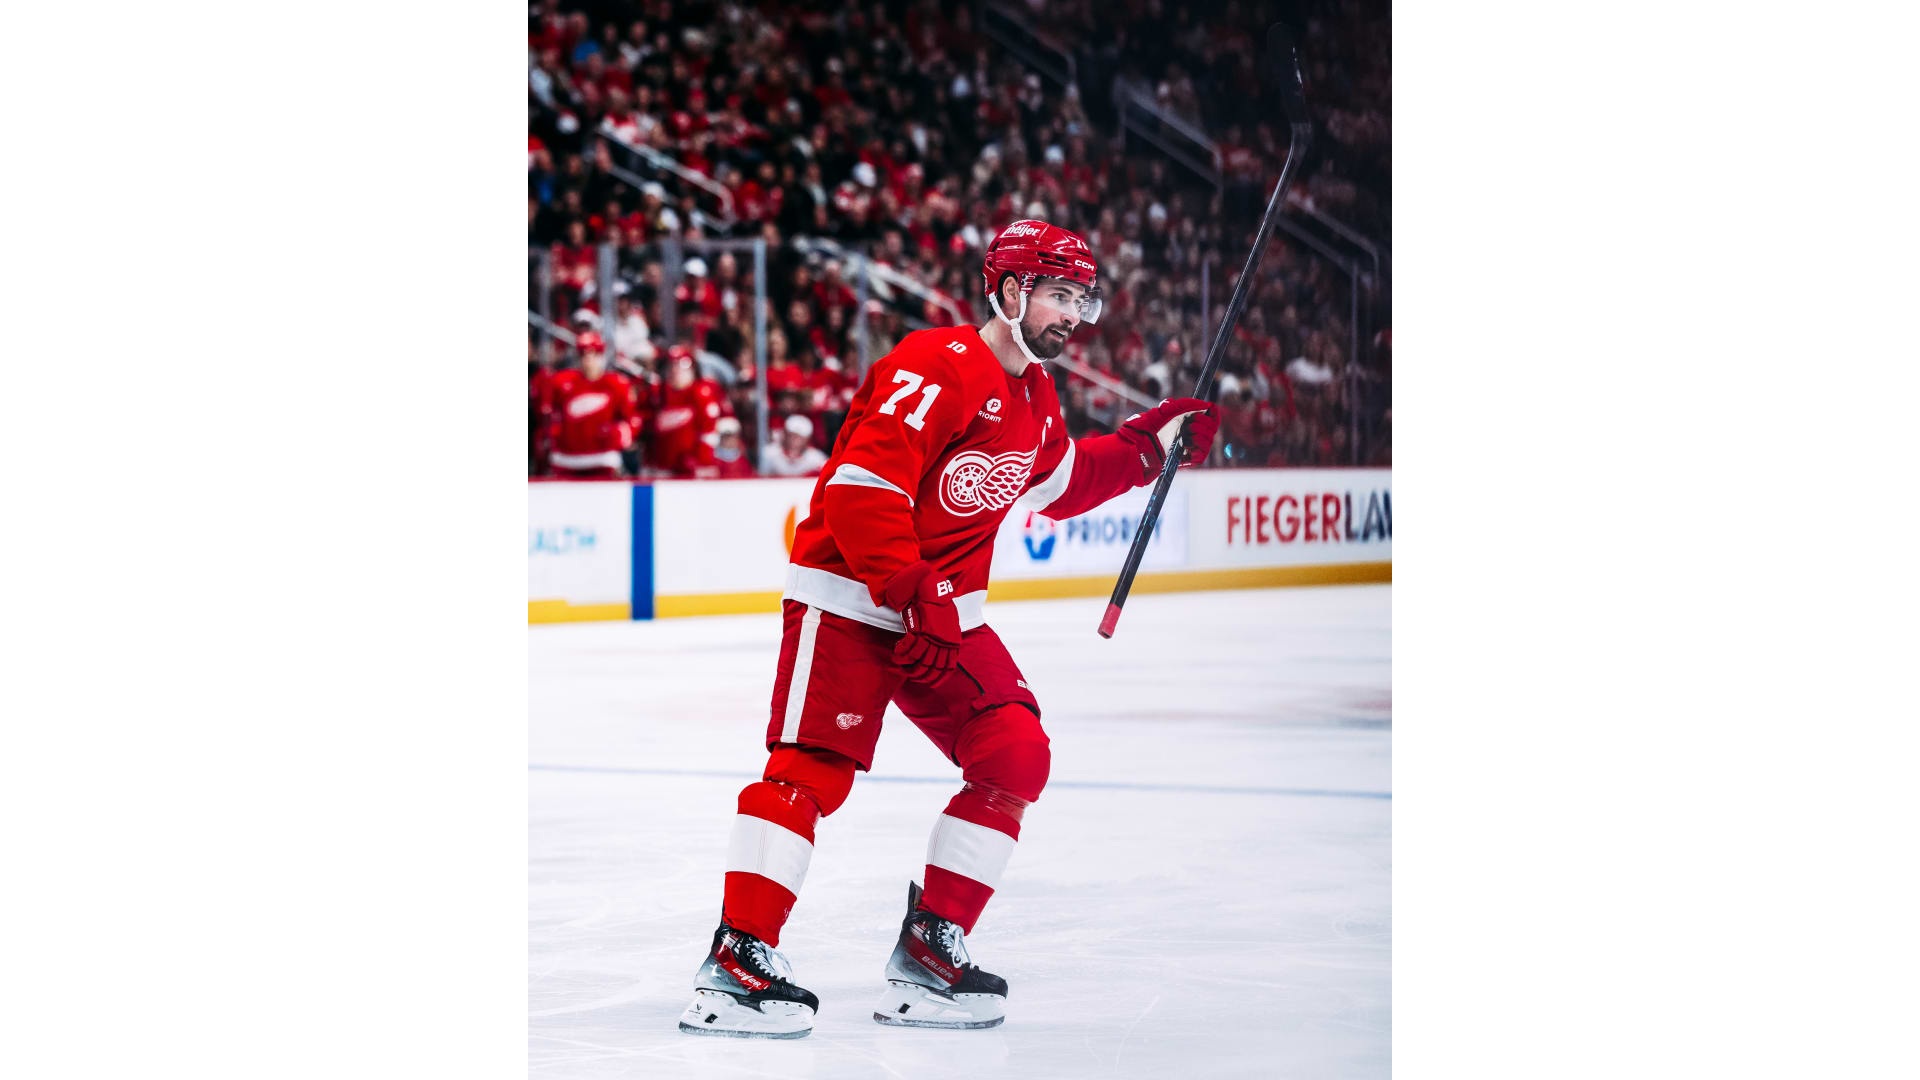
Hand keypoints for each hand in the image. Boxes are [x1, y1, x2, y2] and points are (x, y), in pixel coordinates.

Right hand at [881, 561, 961, 683]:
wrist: (931, 587)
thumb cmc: (937, 605)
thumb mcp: (947, 623)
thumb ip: (945, 638)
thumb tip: (939, 651)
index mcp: (952, 642)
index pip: (947, 668)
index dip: (938, 678)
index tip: (931, 683)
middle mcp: (943, 642)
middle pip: (931, 668)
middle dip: (920, 676)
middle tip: (911, 676)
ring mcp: (931, 637)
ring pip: (918, 662)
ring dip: (907, 667)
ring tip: (900, 666)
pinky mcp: (919, 631)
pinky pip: (908, 650)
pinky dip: (900, 654)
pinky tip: (896, 653)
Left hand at [1118, 397, 1221, 479]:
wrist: (1138, 448)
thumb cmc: (1146, 429)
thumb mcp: (1164, 411)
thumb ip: (1184, 405)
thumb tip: (1205, 405)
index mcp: (1186, 420)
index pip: (1210, 417)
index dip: (1213, 412)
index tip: (1210, 408)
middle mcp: (1190, 434)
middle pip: (1212, 427)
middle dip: (1204, 422)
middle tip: (1190, 423)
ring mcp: (1190, 447)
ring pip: (1209, 439)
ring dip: (1199, 433)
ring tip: (1184, 434)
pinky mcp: (1188, 460)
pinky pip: (1203, 453)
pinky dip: (1197, 446)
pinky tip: (1186, 444)